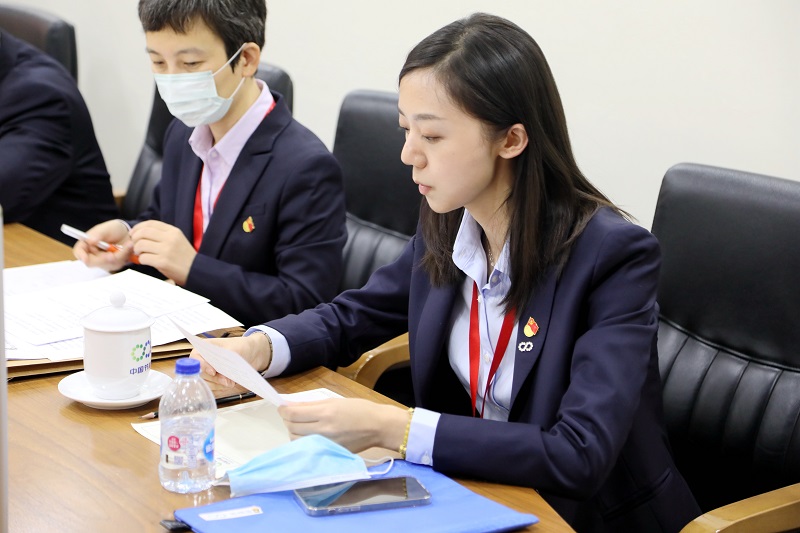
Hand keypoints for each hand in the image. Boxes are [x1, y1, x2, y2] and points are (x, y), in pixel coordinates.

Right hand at [73, 219, 132, 271]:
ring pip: (107, 264)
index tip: (85, 258)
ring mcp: (102, 261)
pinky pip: (117, 264)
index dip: (81, 255)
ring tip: (127, 244)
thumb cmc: (113, 229)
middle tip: (114, 253)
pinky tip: (128, 248)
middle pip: (92, 262)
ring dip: (119, 254)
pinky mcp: (112, 264)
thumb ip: (98, 234)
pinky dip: (124, 256)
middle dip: (104, 258)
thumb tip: (89, 241)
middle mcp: (92, 254)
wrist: (127, 233)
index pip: (79, 252)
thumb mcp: (106, 228)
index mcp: (86, 244)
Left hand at [129, 220, 196, 284]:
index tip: (134, 233)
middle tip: (134, 244)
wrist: (196, 271)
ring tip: (140, 253)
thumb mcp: (177, 240)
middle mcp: (170, 239)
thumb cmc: (184, 257)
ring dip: (137, 249)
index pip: (151, 223)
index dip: (139, 227)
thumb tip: (141, 233)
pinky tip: (145, 261)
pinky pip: (144, 258)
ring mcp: (166, 250)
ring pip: (141, 244)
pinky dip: (141, 259)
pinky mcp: (163, 262)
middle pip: (143, 232)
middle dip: (135, 238)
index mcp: (173, 231)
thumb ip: (163, 234)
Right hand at [190, 334, 271, 389]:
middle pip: (201, 372)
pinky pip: (212, 386)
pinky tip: (230, 384)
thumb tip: (218, 370)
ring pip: (206, 381)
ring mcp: (209, 370)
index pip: (195, 357)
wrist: (252, 354)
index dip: (202, 365)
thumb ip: (225, 358)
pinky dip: (220, 387)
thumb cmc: (242, 346)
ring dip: (218, 384)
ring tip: (231, 382)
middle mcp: (204, 359)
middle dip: (214, 378)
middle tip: (227, 381)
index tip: (213, 371)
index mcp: (205, 347)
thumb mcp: (235, 349)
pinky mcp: (214, 379)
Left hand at [278, 399, 408, 452]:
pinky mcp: (329, 452)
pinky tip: (307, 435)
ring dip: (293, 431)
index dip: (283, 410)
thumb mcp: (335, 401)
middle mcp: (323, 430)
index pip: (293, 414)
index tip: (282, 407)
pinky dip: (303, 441)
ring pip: (297, 440)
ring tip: (299, 425)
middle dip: (288, 420)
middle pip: (292, 427)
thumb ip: (312, 405)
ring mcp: (326, 444)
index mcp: (325, 414)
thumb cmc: (360, 409)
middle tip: (291, 415)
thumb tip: (291, 405)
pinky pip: (308, 448)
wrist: (378, 426)